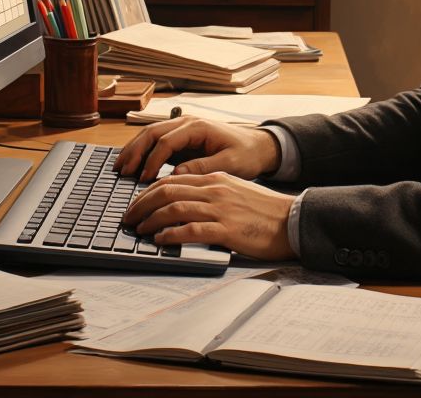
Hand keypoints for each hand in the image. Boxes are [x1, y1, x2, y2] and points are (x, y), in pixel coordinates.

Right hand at [114, 117, 280, 181]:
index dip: (153, 160)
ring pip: (150, 135)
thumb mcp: (230, 163)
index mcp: (198, 127)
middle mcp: (187, 123)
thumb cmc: (247, 153)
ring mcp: (182, 129)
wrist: (259, 146)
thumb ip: (204, 167)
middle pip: (152, 133)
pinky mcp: (181, 139)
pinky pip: (156, 142)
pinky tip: (133, 166)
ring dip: (134, 150)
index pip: (167, 141)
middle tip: (121, 171)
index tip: (145, 178)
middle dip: (135, 152)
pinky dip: (142, 152)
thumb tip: (177, 174)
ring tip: (120, 168)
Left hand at [123, 172, 295, 260]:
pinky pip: (191, 229)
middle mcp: (215, 190)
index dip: (147, 192)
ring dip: (150, 220)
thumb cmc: (265, 212)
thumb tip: (183, 204)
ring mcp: (220, 209)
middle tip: (128, 218)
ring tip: (139, 230)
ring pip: (174, 208)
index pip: (172, 180)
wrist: (292, 221)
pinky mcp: (227, 229)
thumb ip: (210, 195)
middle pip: (166, 191)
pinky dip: (170, 234)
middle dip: (141, 205)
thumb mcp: (235, 193)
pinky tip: (160, 240)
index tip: (136, 205)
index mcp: (216, 179)